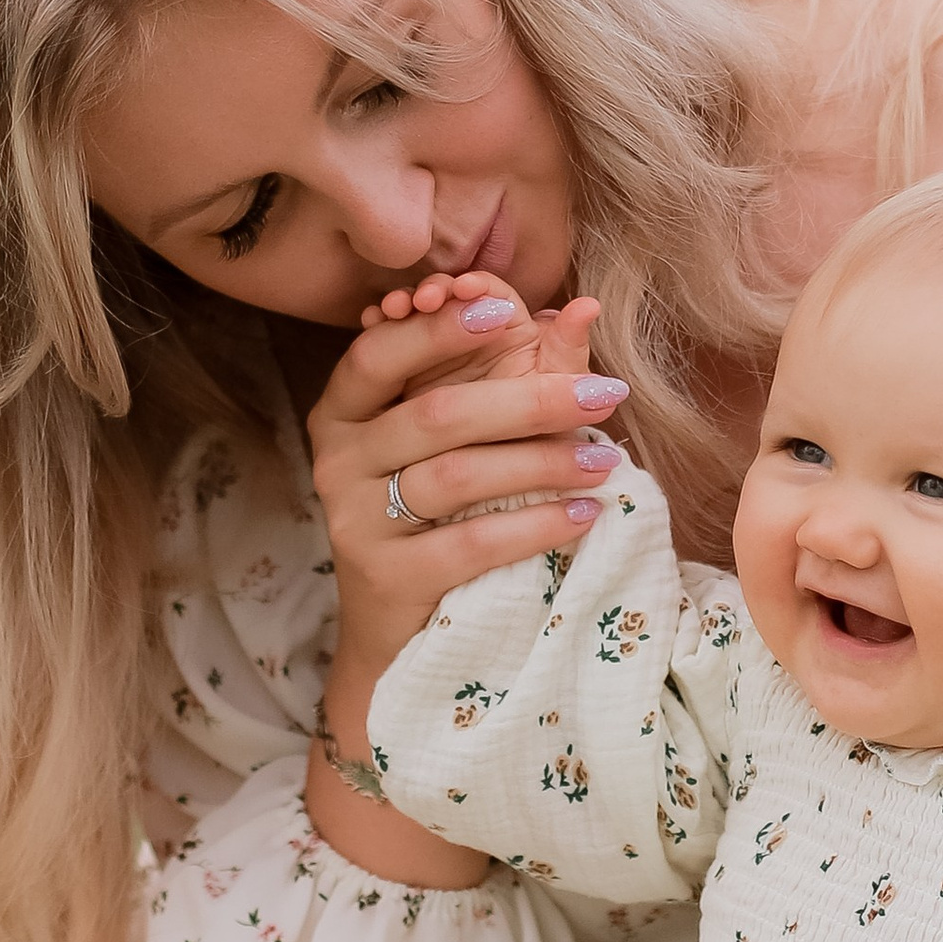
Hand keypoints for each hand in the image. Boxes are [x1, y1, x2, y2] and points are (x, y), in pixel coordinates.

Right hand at [307, 284, 626, 711]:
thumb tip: (581, 311)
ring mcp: (355, 521)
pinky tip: (581, 515)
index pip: (379, 353)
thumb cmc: (433, 514)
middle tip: (604, 395)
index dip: (440, 330)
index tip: (507, 310)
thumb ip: (502, 372)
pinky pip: (469, 544)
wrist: (395, 631)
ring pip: (456, 476)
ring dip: (541, 464)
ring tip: (602, 460)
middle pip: (435, 414)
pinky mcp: (385, 577)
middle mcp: (338, 460)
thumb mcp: (450, 441)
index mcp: (344, 411)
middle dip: (528, 401)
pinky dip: (533, 526)